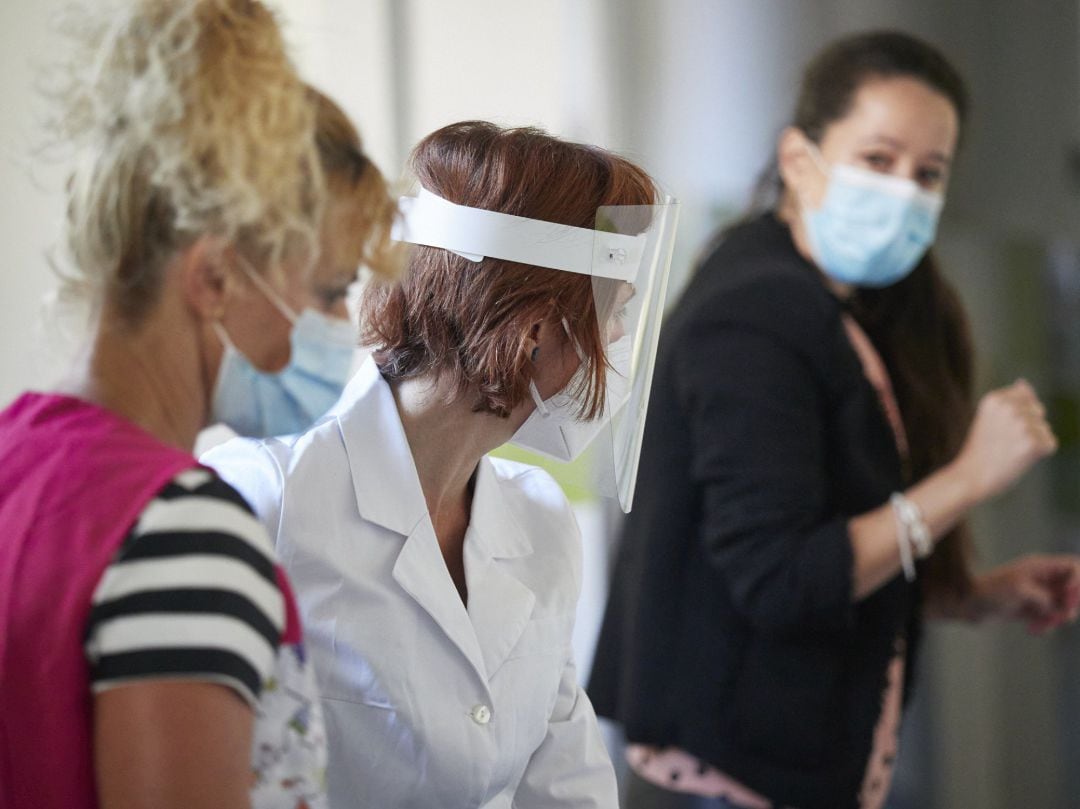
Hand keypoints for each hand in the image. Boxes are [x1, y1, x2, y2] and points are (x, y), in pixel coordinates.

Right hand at [953, 380, 1056, 501]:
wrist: (971, 477)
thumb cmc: (981, 449)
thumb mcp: (990, 416)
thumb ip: (1009, 398)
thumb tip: (1023, 382)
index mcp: (995, 398)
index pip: (1027, 398)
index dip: (1017, 417)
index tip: (998, 430)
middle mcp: (1008, 407)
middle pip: (1038, 412)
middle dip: (1028, 428)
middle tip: (1004, 442)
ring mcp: (1021, 424)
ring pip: (1045, 429)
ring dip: (1032, 442)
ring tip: (1009, 451)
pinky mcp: (1032, 443)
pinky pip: (1050, 445)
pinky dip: (1039, 454)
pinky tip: (1019, 459)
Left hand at [971, 555, 1079, 632]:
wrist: (967, 606)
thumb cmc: (989, 592)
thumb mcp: (1020, 591)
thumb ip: (1046, 597)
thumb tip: (1061, 608)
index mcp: (1039, 565)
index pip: (1074, 567)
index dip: (1079, 584)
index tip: (1067, 600)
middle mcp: (1042, 577)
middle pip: (1074, 590)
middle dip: (1069, 606)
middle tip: (1061, 617)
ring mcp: (1038, 592)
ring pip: (1063, 606)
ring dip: (1055, 618)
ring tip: (1038, 625)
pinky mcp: (1032, 608)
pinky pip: (1051, 617)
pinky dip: (1046, 624)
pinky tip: (1033, 630)